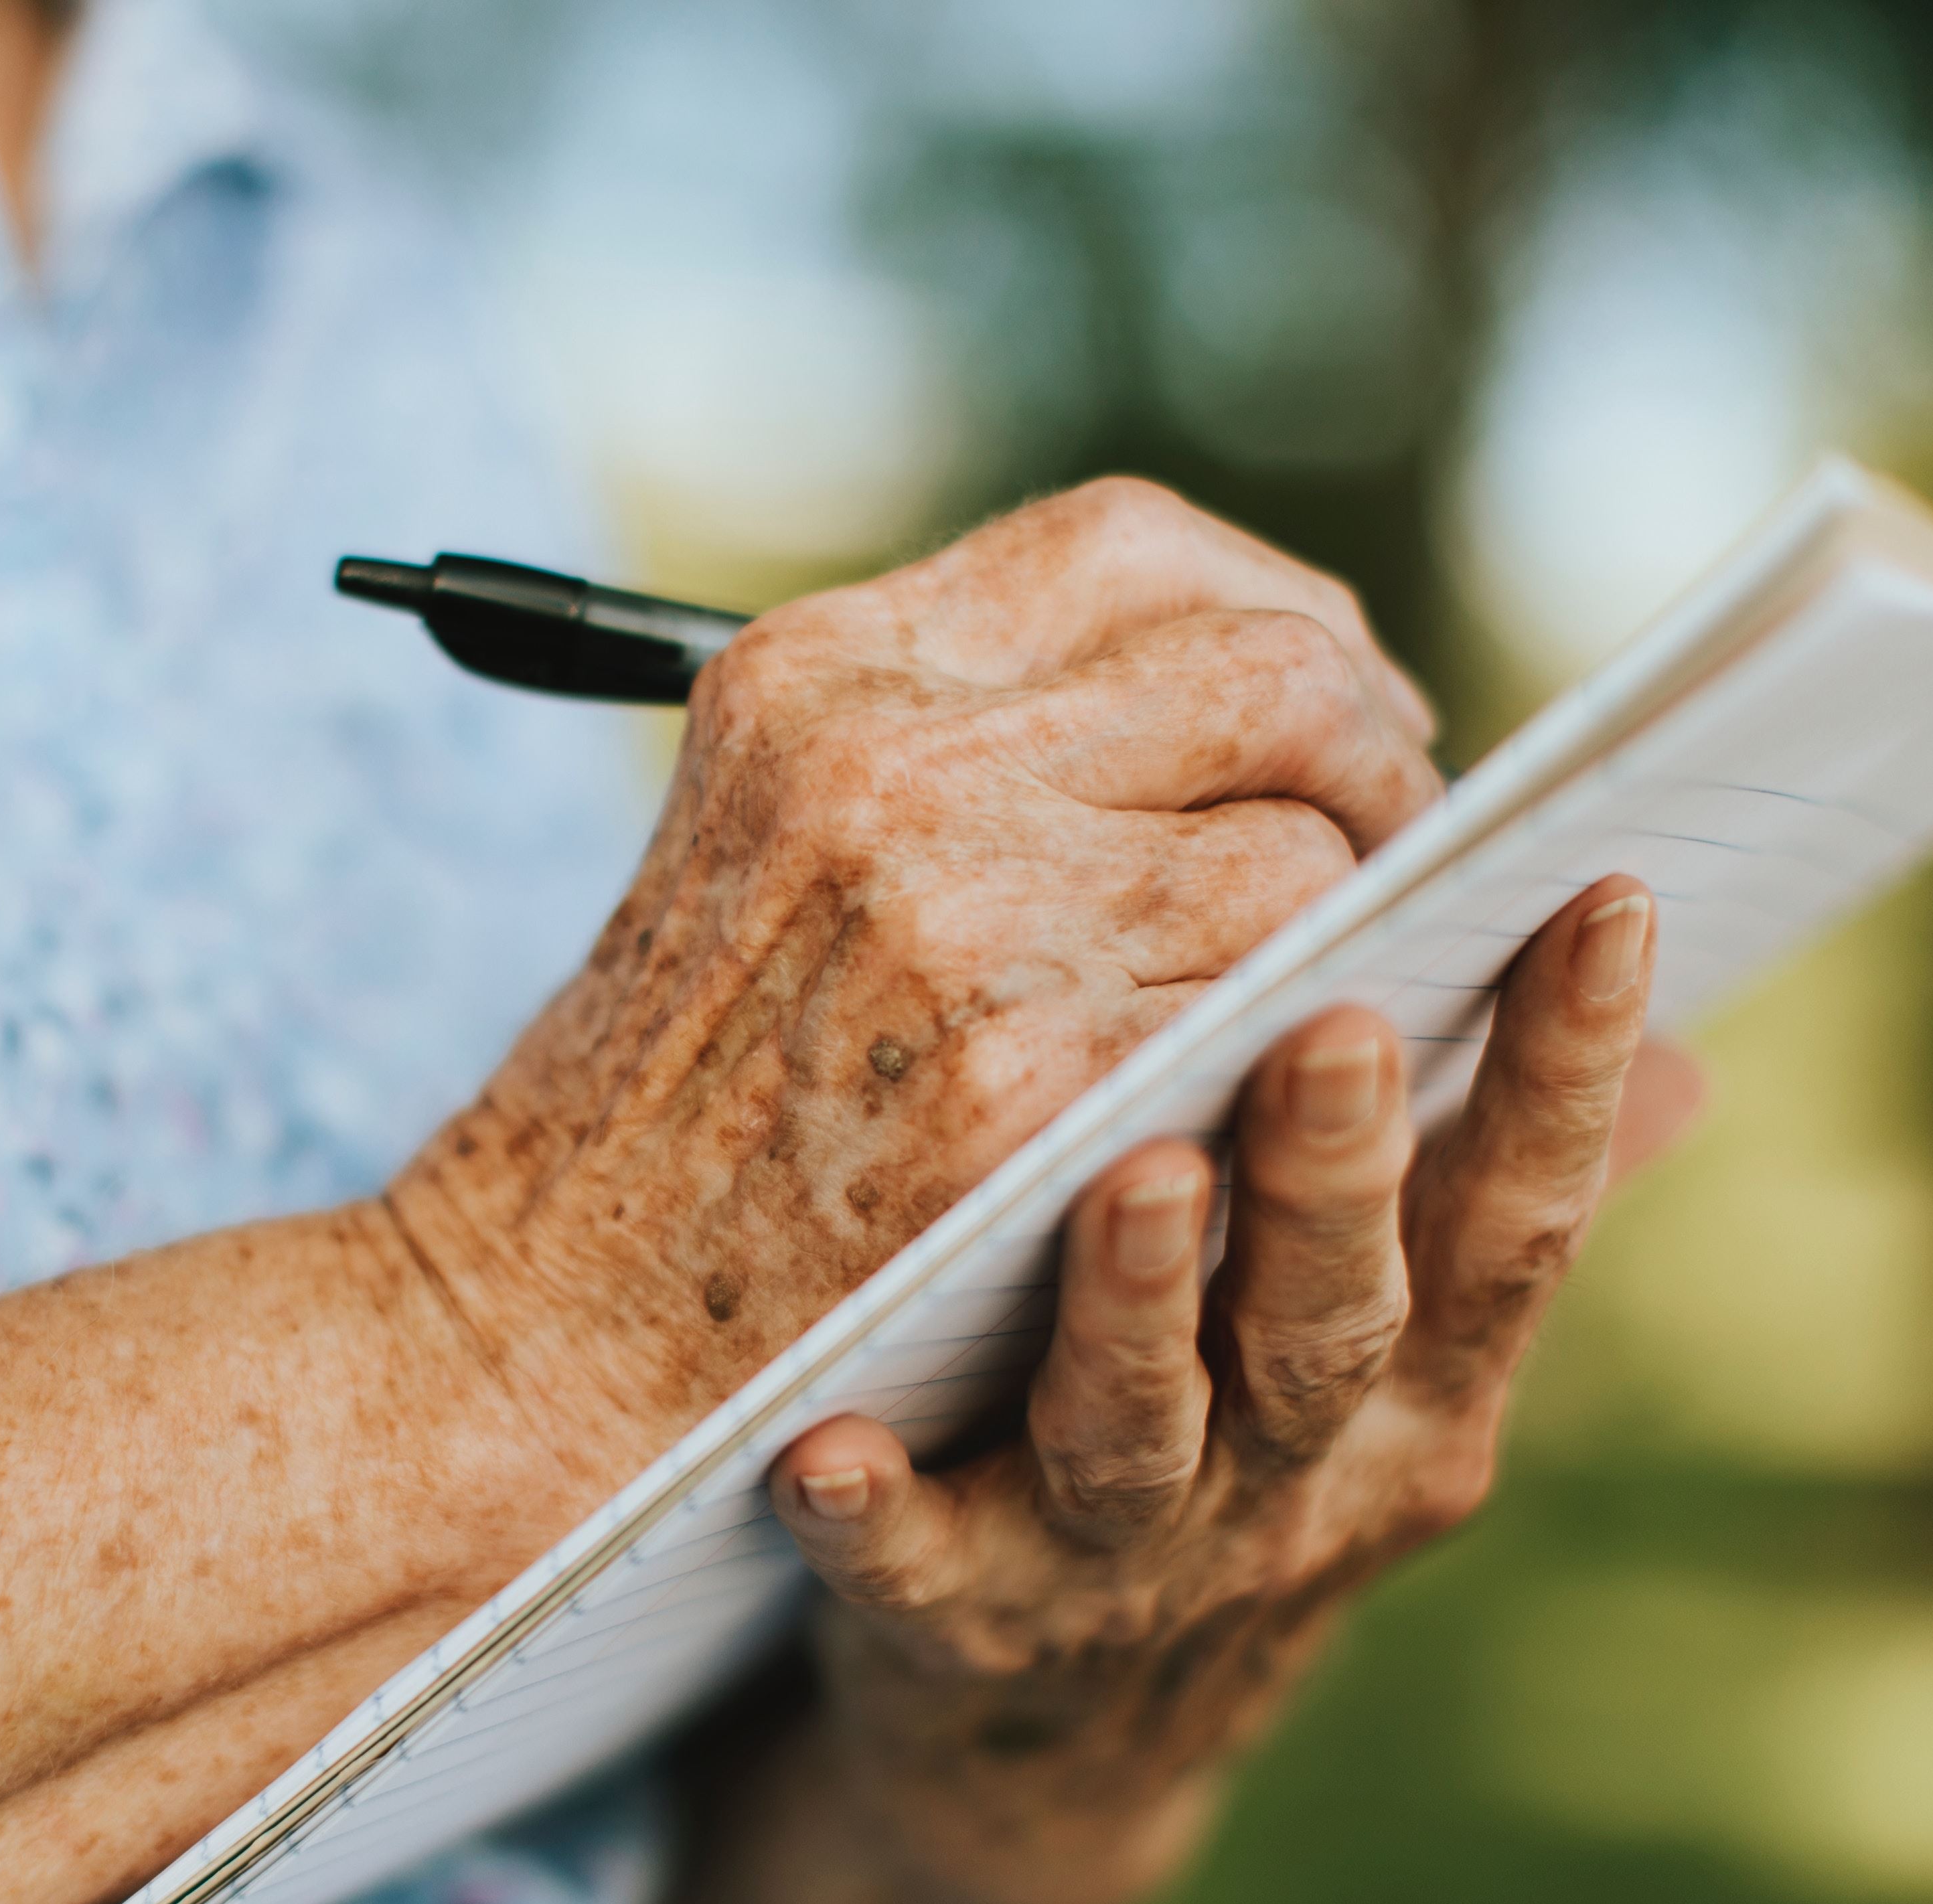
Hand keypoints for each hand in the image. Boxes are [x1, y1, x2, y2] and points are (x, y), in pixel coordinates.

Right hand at [389, 480, 1443, 1498]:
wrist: (534, 1332)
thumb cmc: (668, 1107)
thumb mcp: (769, 845)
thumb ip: (964, 747)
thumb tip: (1266, 692)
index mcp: (818, 674)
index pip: (1135, 543)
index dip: (1282, 611)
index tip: (1336, 698)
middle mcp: (889, 759)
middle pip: (1269, 670)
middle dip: (1378, 759)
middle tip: (1398, 855)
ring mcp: (963, 917)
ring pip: (1305, 854)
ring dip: (1355, 935)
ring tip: (1327, 1007)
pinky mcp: (1028, 1088)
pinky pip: (1283, 1021)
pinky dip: (1304, 1064)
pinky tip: (1272, 1109)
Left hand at [770, 875, 1697, 1903]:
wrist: (1059, 1766)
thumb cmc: (1237, 1476)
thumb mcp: (1385, 1371)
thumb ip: (1487, 1216)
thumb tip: (1678, 1057)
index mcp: (1415, 1390)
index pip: (1513, 1217)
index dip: (1566, 1072)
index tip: (1602, 897)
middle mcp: (1299, 1480)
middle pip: (1332, 1319)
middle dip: (1338, 1177)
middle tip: (1336, 1025)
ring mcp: (1132, 1563)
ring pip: (1140, 1433)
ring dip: (1139, 1313)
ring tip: (1133, 1181)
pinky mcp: (967, 1626)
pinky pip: (918, 1570)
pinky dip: (878, 1517)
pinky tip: (822, 1452)